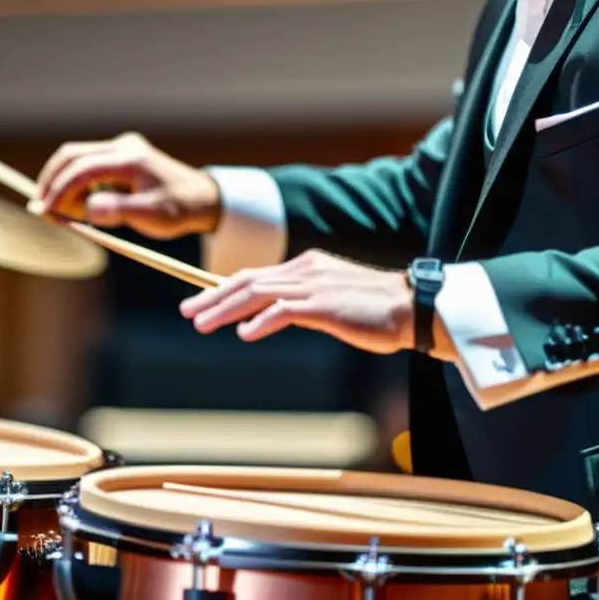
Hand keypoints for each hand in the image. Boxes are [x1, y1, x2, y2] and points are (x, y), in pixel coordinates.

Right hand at [30, 132, 220, 238]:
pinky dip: (77, 183)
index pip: (82, 168)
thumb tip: (88, 208)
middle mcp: (123, 146)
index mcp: (130, 158)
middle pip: (71, 155)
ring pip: (77, 159)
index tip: (47, 212)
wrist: (202, 198)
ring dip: (64, 184)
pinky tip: (84, 205)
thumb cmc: (180, 208)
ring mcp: (121, 148)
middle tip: (43, 209)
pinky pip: (88, 165)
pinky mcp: (120, 155)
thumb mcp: (152, 216)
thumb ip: (119, 211)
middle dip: (52, 181)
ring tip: (67, 213)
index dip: (60, 190)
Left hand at [179, 250, 414, 353]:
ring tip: (201, 324)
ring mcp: (315, 286)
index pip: (255, 275)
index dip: (223, 288)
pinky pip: (285, 311)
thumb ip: (299, 303)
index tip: (199, 302)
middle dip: (213, 297)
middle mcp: (306, 270)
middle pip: (248, 281)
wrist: (411, 309)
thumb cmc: (374, 310)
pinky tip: (245, 333)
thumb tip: (266, 315)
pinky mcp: (326, 305)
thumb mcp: (329, 300)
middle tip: (187, 312)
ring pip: (259, 294)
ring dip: (226, 309)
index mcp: (306, 266)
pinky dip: (262, 321)